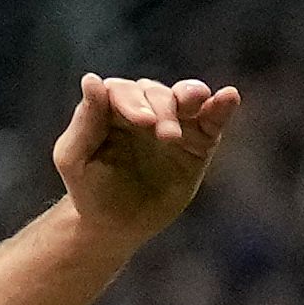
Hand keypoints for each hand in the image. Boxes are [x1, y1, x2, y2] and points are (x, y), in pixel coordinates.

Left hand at [54, 73, 242, 240]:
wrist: (116, 226)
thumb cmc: (89, 190)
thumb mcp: (74, 159)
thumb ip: (84, 121)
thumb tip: (91, 79)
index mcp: (111, 108)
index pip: (123, 91)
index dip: (133, 101)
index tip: (142, 122)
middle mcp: (144, 108)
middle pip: (156, 93)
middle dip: (162, 109)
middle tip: (165, 137)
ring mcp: (174, 123)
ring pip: (185, 97)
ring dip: (191, 97)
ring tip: (197, 102)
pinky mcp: (198, 142)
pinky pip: (212, 119)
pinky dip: (221, 106)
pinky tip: (229, 97)